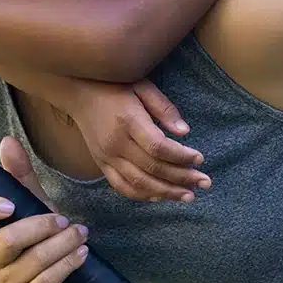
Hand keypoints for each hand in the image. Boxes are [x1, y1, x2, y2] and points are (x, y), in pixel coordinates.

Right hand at [0, 137, 87, 282]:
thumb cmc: (32, 238)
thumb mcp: (27, 205)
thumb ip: (18, 176)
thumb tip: (7, 140)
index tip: (8, 204)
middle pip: (7, 241)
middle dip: (41, 227)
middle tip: (64, 220)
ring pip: (34, 261)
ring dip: (64, 244)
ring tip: (82, 234)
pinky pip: (48, 281)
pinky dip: (69, 263)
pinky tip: (82, 253)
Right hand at [66, 80, 208, 202]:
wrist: (78, 92)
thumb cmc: (114, 85)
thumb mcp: (142, 86)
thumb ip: (163, 108)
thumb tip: (184, 131)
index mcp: (128, 121)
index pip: (158, 147)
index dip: (181, 157)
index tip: (200, 158)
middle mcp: (116, 143)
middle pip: (152, 169)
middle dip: (182, 178)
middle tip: (205, 182)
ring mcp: (106, 157)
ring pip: (138, 183)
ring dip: (166, 193)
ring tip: (188, 196)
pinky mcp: (101, 164)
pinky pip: (122, 187)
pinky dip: (142, 195)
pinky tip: (161, 197)